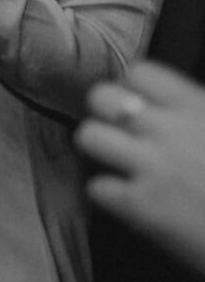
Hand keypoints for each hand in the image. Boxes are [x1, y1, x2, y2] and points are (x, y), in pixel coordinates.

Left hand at [76, 61, 204, 275]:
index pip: (139, 72)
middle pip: (101, 98)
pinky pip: (96, 188)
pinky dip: (108, 194)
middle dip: (107, 113)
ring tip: (119, 162)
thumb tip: (184, 104)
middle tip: (123, 133)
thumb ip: (200, 109)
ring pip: (88, 136)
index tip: (142, 104)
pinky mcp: (142, 210)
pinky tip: (128, 199)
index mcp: (199, 107)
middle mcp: (169, 132)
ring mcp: (152, 169)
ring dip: (100, 149)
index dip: (134, 88)